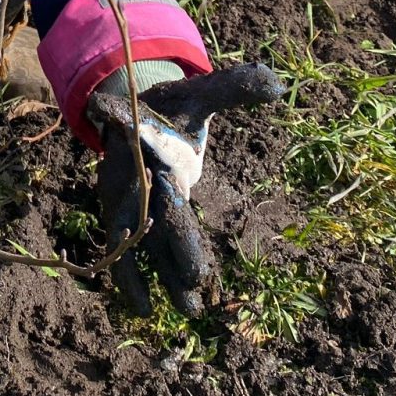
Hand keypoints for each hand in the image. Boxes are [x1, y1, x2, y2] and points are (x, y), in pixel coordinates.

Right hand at [90, 62, 283, 316]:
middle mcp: (129, 173)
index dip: (157, 174)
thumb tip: (278, 85)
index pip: (152, 155)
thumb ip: (234, 88)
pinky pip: (122, 251)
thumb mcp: (198, 94)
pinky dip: (130, 279)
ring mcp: (120, 199)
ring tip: (190, 309)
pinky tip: (145, 309)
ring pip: (138, 242)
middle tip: (199, 277)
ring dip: (161, 275)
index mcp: (146, 140)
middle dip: (173, 245)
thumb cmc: (169, 108)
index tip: (166, 189)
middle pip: (151, 211)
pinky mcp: (117, 217)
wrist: (125, 116)